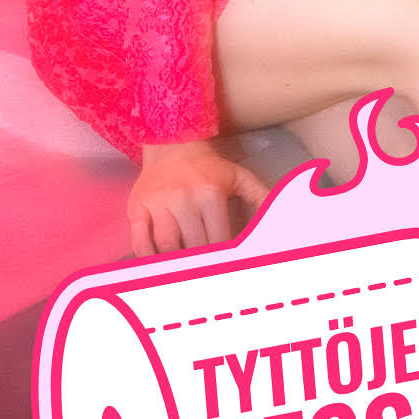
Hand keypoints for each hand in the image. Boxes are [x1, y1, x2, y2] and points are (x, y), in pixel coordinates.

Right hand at [128, 140, 270, 256]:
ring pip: (167, 245)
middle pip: (193, 245)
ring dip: (175, 261)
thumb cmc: (208, 168)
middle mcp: (184, 198)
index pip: (218, 238)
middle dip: (200, 261)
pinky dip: (146, 255)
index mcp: (211, 194)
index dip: (221, 256)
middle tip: (205, 273)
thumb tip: (280, 214)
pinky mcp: (138, 206)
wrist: (172, 145)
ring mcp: (158, 203)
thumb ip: (260, 196)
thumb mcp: (239, 176)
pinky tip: (157, 263)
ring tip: (183, 270)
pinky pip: (139, 238)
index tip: (224, 268)